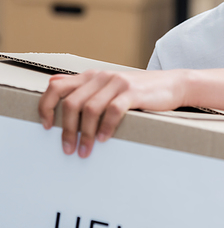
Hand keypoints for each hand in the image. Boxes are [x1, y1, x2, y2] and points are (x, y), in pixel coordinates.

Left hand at [38, 69, 189, 157]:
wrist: (172, 85)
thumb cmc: (139, 90)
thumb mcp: (109, 84)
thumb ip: (84, 85)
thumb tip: (54, 84)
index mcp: (91, 76)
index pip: (57, 87)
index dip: (46, 106)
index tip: (46, 126)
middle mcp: (101, 77)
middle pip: (71, 103)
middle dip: (66, 130)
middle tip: (69, 149)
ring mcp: (117, 83)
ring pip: (89, 109)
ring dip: (85, 134)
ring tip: (85, 151)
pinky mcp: (132, 92)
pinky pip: (112, 111)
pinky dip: (105, 128)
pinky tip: (104, 139)